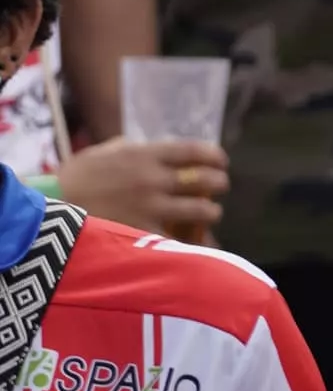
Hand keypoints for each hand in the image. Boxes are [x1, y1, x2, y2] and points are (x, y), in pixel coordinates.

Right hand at [55, 134, 228, 237]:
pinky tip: (197, 242)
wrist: (52, 208)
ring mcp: (150, 206)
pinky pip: (177, 237)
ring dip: (210, 212)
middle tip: (221, 186)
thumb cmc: (75, 178)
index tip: (222, 161)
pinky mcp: (142, 232)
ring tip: (211, 213)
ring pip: (198, 209)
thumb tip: (146, 147)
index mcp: (144, 154)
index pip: (193, 150)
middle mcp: (153, 178)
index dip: (214, 155)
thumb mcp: (104, 153)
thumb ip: (130, 148)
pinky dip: (191, 240)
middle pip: (203, 179)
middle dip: (218, 183)